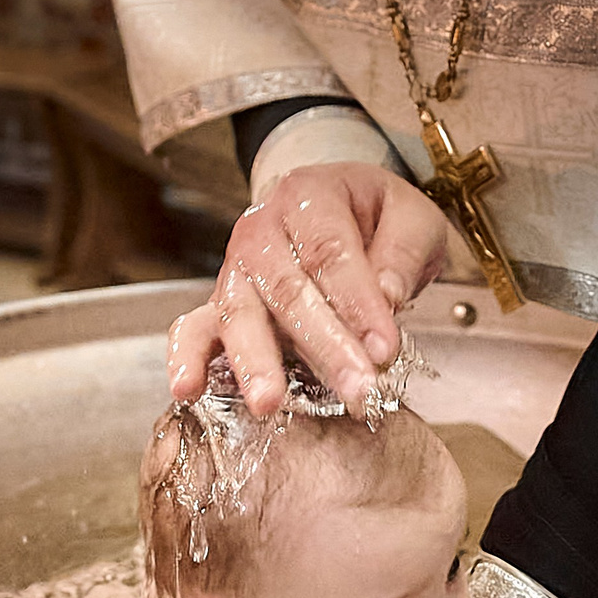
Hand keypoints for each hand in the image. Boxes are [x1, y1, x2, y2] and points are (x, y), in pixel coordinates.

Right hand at [169, 162, 447, 414]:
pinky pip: (193, 328)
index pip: (330, 252)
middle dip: (324, 346)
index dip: (358, 303)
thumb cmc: (376, 218)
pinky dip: (187, 358)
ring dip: (257, 362)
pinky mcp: (222, 303)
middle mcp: (261, 228)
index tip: (385, 349)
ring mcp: (235, 267)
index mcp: (308, 195)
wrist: (340, 209)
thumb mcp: (412, 217)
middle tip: (356, 389)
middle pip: (287, 290)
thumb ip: (402, 254)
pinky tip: (186, 389)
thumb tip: (387, 299)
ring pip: (241, 314)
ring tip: (269, 402)